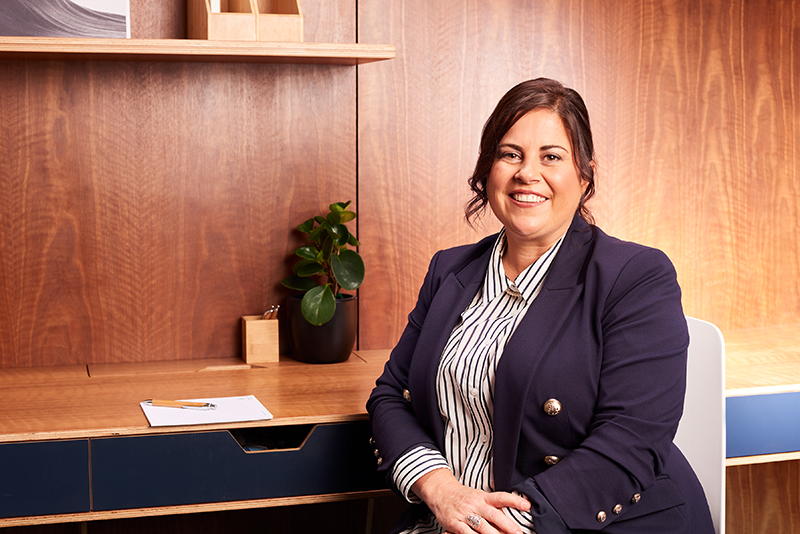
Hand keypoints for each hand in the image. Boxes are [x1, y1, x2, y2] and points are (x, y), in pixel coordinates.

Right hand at [411, 469, 530, 533]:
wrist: (441, 492)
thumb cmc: (463, 497)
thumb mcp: (479, 496)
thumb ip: (493, 506)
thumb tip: (511, 517)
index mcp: (483, 497)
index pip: (501, 497)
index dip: (514, 501)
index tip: (527, 506)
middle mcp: (475, 504)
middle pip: (494, 514)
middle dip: (507, 525)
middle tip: (518, 533)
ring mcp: (465, 514)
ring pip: (482, 526)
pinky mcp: (454, 523)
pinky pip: (466, 533)